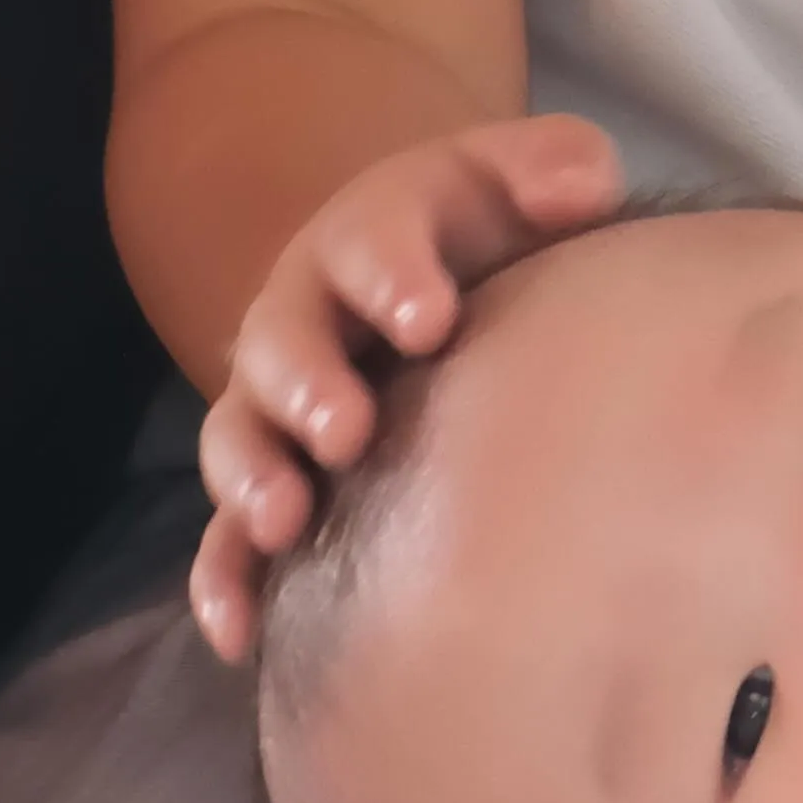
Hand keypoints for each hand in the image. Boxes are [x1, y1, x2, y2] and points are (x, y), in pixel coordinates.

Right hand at [191, 110, 622, 662]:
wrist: (425, 288)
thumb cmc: (493, 239)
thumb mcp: (523, 183)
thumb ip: (556, 167)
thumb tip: (579, 187)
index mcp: (373, 238)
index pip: (370, 238)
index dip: (391, 273)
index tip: (428, 317)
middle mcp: (308, 318)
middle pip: (284, 342)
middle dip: (308, 381)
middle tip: (348, 428)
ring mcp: (277, 406)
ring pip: (241, 438)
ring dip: (255, 479)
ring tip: (285, 521)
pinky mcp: (269, 484)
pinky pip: (224, 539)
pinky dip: (225, 581)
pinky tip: (241, 635)